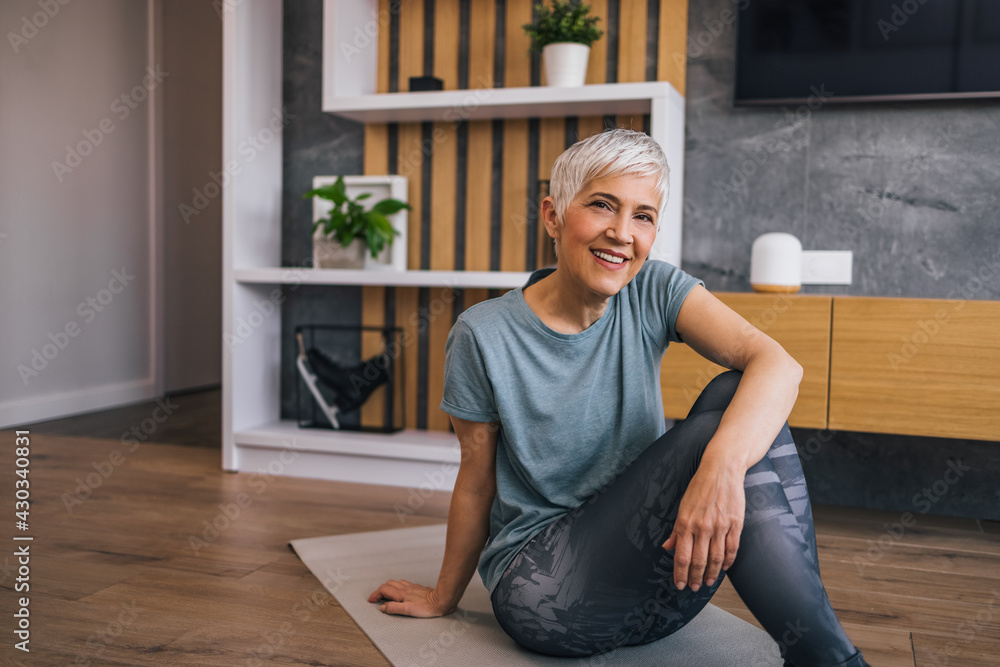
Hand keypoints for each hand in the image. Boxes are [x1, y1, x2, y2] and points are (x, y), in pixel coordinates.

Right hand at [367, 579, 455, 616]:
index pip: (383, 590)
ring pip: (395, 583)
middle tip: (377, 600)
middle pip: (387, 584)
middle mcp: (404, 588)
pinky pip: (402, 584)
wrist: (441, 600)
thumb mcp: (408, 610)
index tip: (371, 601)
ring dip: (388, 588)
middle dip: (380, 591)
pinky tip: (399, 593)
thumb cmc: (426, 607)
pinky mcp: (416, 588)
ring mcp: (411, 586)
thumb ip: (393, 608)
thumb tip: (382, 607)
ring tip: (386, 596)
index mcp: (401, 593)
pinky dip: (396, 587)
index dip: (375, 595)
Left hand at [662, 461, 744, 591]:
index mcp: (686, 522)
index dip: (680, 573)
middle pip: (698, 561)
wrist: (722, 469)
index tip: (679, 584)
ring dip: (712, 574)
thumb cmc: (700, 486)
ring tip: (707, 582)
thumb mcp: (683, 506)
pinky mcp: (735, 524)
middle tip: (693, 587)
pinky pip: (732, 548)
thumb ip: (676, 530)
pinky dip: (728, 561)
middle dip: (694, 577)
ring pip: (716, 558)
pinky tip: (725, 568)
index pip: (682, 556)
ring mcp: (720, 526)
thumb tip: (667, 547)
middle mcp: (702, 527)